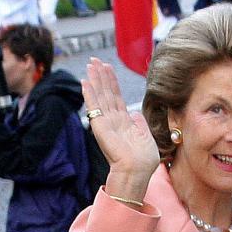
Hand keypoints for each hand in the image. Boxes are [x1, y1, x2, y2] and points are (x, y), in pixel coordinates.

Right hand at [82, 58, 158, 201]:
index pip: (116, 97)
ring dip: (95, 79)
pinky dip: (89, 94)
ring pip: (100, 96)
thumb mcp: (145, 136)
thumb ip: (139, 123)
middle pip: (106, 92)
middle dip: (101, 75)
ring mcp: (105, 122)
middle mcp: (113, 119)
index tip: (106, 67)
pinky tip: (85, 82)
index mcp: (123, 121)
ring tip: (90, 64)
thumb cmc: (143, 160)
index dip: (111, 81)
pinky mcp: (100, 126)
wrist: (136, 171)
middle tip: (94, 60)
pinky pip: (94, 106)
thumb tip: (135, 113)